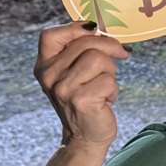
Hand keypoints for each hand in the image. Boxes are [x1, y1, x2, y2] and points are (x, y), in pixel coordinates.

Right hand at [33, 22, 130, 152]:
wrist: (84, 137)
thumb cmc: (85, 100)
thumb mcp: (74, 74)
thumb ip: (79, 51)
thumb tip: (99, 28)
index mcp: (44, 66)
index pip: (50, 35)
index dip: (75, 28)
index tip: (95, 30)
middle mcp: (49, 75)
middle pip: (86, 43)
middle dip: (109, 48)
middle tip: (121, 54)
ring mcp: (63, 88)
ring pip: (99, 60)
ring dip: (110, 72)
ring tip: (103, 86)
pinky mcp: (81, 100)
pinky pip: (109, 81)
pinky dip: (113, 90)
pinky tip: (104, 101)